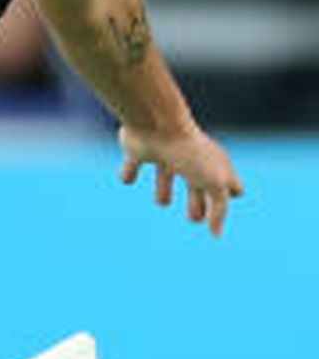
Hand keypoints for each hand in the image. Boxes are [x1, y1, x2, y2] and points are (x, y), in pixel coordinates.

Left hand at [118, 124, 242, 237]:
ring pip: (166, 172)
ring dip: (164, 186)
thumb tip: (216, 235)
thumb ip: (219, 210)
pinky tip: (127, 178)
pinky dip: (129, 171)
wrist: (156, 124)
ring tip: (162, 201)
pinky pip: (133, 163)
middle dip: (197, 200)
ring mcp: (165, 152)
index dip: (231, 193)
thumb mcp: (215, 184)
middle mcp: (190, 158)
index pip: (229, 183)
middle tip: (194, 218)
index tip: (230, 202)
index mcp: (212, 164)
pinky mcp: (139, 150)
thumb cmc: (190, 154)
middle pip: (196, 182)